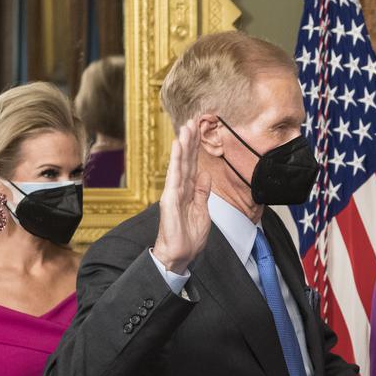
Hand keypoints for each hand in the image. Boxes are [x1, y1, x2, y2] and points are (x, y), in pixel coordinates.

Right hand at [152, 123, 211, 273]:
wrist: (180, 254)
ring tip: (185, 127)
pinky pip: (175, 176)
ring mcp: (174, 192)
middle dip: (190, 141)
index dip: (196, 149)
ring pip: (180, 164)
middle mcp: (180, 189)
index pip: (194, 166)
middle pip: (186, 161)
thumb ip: (202, 192)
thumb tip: (205, 175)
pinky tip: (177, 146)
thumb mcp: (202, 211)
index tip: (199, 131)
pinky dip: (176, 160)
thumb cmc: (189, 237)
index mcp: (189, 192)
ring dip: (183, 145)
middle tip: (192, 121)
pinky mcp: (169, 199)